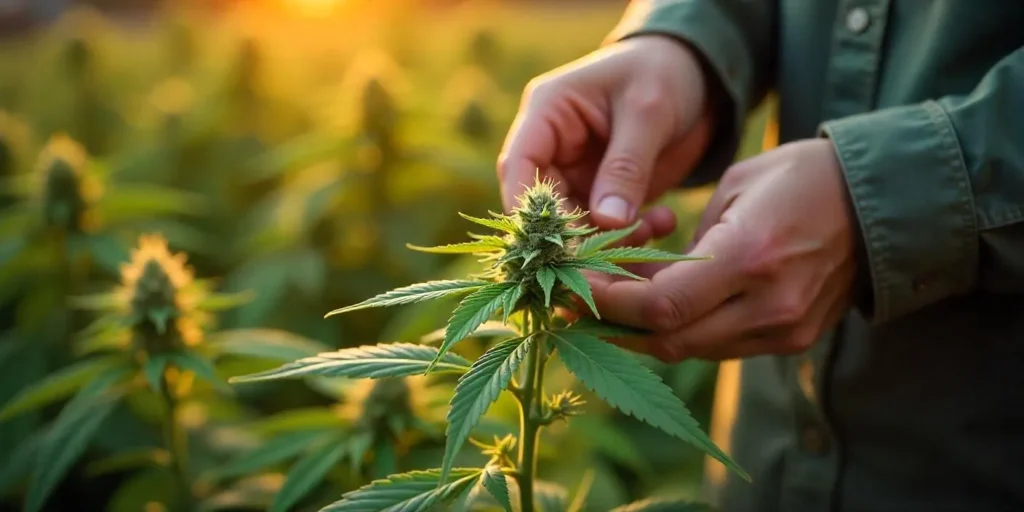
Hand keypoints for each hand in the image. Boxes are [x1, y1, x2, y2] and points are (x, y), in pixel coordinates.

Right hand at [498, 35, 715, 241]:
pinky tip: (662, 224)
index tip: (553, 242)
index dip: (527, 206)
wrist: (697, 76)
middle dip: (574, 232)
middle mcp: (553, 146)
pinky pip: (604, 225)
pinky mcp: (602, 192)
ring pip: (573, 222)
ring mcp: (576, 172)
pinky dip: (631, 233)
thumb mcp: (647, 113)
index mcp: (548, 111)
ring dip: (607, 237)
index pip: (519, 165)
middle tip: (612, 249)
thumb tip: (606, 221)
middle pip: (542, 203)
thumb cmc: (664, 73)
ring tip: (649, 230)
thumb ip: (625, 167)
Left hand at [589, 139, 858, 362]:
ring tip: (610, 306)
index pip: (659, 306)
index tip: (572, 290)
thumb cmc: (799, 178)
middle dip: (615, 326)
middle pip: (669, 340)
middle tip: (576, 307)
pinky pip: (720, 346)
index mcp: (750, 255)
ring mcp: (785, 329)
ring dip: (645, 333)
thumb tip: (637, 281)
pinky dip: (685, 331)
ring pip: (692, 349)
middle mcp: (769, 304)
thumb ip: (685, 244)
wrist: (880, 202)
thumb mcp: (733, 189)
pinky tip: (660, 308)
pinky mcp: (793, 339)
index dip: (607, 305)